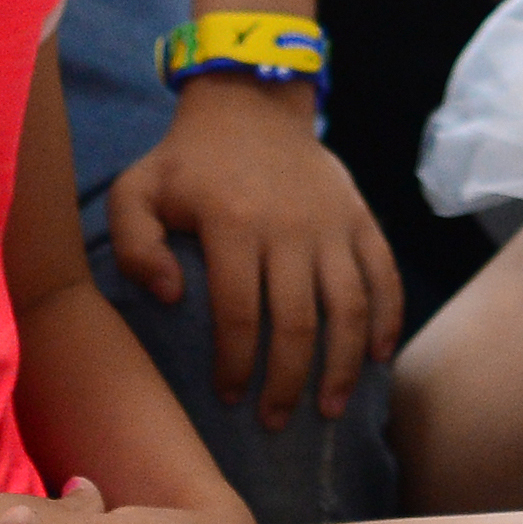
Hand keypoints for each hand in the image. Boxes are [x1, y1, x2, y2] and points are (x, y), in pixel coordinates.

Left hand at [100, 79, 407, 424]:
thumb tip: (170, 297)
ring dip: (342, 365)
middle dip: (287, 382)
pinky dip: (388, 319)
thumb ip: (134, 245)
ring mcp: (331, 222)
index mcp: (233, 223)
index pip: (239, 313)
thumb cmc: (187, 160)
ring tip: (330, 408)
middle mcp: (289, 227)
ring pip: (349, 307)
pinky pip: (383, 274)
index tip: (230, 397)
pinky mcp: (359, 216)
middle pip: (297, 323)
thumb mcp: (136, 190)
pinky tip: (379, 358)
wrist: (250, 102)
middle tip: (275, 421)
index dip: (236, 364)